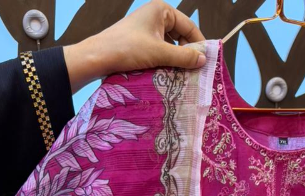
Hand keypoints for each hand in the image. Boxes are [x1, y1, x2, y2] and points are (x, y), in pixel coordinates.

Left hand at [63, 0, 205, 93]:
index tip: (206, 61)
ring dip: (175, 60)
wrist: (98, 57)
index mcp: (162, 10)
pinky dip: (165, 61)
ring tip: (181, 75)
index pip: (189, 26)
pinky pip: (159, 50)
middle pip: (180, 35)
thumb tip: (204, 60)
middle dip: (186, 53)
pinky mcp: (140, 42)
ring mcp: (147, 29)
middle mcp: (155, 16)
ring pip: (170, 45)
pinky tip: (167, 74)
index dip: (199, 43)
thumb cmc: (128, 49)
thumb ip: (183, 56)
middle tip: (194, 71)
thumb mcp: (160, 53)